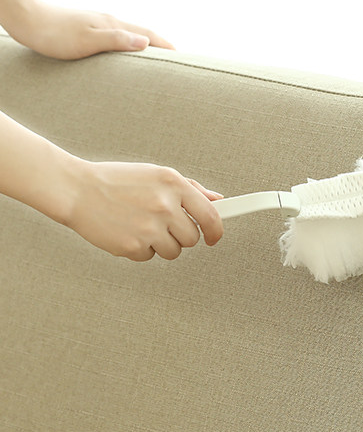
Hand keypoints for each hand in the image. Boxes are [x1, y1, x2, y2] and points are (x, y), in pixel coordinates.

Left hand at [11, 0, 174, 59]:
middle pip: (143, 34)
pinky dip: (129, 46)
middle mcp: (108, 21)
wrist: (24, 16)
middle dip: (161, 46)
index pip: (149, 36)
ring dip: (145, 46)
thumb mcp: (87, 40)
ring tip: (156, 59)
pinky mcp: (87, 28)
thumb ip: (117, 40)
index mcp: (113, 24)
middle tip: (177, 61)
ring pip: (130, 35)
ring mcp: (98, 23)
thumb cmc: (53, 33)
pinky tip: (124, 53)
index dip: (167, 47)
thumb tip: (146, 43)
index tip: (183, 59)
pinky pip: (117, 38)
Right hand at [64, 161, 223, 260]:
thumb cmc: (117, 181)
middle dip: (180, 235)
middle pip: (192, 238)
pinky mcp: (134, 245)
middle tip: (160, 224)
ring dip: (161, 244)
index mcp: (173, 183)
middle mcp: (165, 205)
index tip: (214, 237)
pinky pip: (150, 256)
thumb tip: (217, 200)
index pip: (210, 215)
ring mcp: (150, 227)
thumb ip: (190, 188)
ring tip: (140, 225)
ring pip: (174, 251)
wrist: (76, 190)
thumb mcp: (156, 175)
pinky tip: (126, 231)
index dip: (216, 231)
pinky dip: (140, 249)